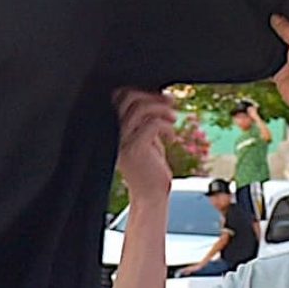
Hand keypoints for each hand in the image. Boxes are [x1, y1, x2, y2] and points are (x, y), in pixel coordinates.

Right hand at [113, 87, 176, 207]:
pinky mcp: (135, 150)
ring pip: (141, 109)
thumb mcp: (148, 138)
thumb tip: (163, 97)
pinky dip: (167, 127)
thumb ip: (149, 119)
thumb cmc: (150, 168)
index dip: (142, 91)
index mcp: (114, 130)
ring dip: (162, 109)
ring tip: (173, 119)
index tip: (160, 97)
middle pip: (128, 98)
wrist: (150, 196)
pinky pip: (152, 124)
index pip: (120, 98)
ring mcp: (122, 142)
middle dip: (153, 96)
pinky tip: (172, 138)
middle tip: (169, 103)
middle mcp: (114, 134)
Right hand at [269, 12, 288, 122]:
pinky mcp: (281, 75)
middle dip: (280, 29)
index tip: (278, 9)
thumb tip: (276, 17)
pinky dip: (264, 60)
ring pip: (279, 49)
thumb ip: (288, 28)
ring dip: (272, 45)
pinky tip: (258, 51)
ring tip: (262, 33)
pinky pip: (270, 64)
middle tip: (268, 19)